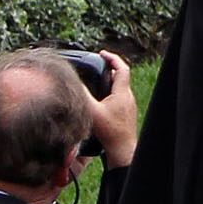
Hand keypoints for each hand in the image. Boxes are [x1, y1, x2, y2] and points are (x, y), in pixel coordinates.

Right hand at [90, 51, 141, 165]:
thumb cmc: (110, 132)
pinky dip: (109, 94)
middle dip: (108, 70)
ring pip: (119, 88)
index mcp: (122, 92)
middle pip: (120, 77)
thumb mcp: (92, 111)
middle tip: (96, 67)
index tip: (102, 53)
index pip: (121, 68)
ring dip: (108, 83)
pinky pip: (118, 98)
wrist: (122, 149)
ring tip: (95, 82)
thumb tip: (74, 84)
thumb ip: (83, 96)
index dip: (112, 58)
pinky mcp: (126, 114)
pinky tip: (99, 101)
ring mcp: (128, 106)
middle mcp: (128, 97)